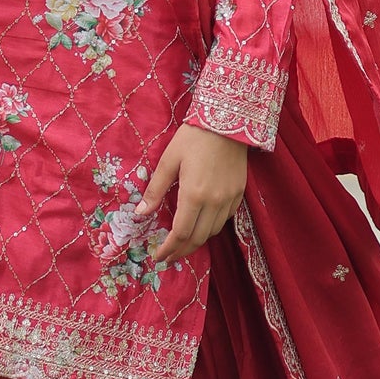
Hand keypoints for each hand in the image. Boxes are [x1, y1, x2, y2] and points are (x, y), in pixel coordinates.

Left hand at [136, 124, 247, 263]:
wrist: (227, 121)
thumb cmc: (193, 138)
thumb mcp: (168, 161)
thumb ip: (155, 190)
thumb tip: (140, 214)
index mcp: (193, 194)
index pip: (180, 233)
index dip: (168, 248)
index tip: (158, 256)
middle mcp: (214, 201)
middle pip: (198, 238)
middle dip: (182, 251)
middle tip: (169, 256)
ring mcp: (229, 198)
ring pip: (213, 231)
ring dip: (197, 241)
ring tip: (183, 243)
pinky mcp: (239, 193)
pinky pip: (225, 219)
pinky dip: (212, 227)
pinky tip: (202, 224)